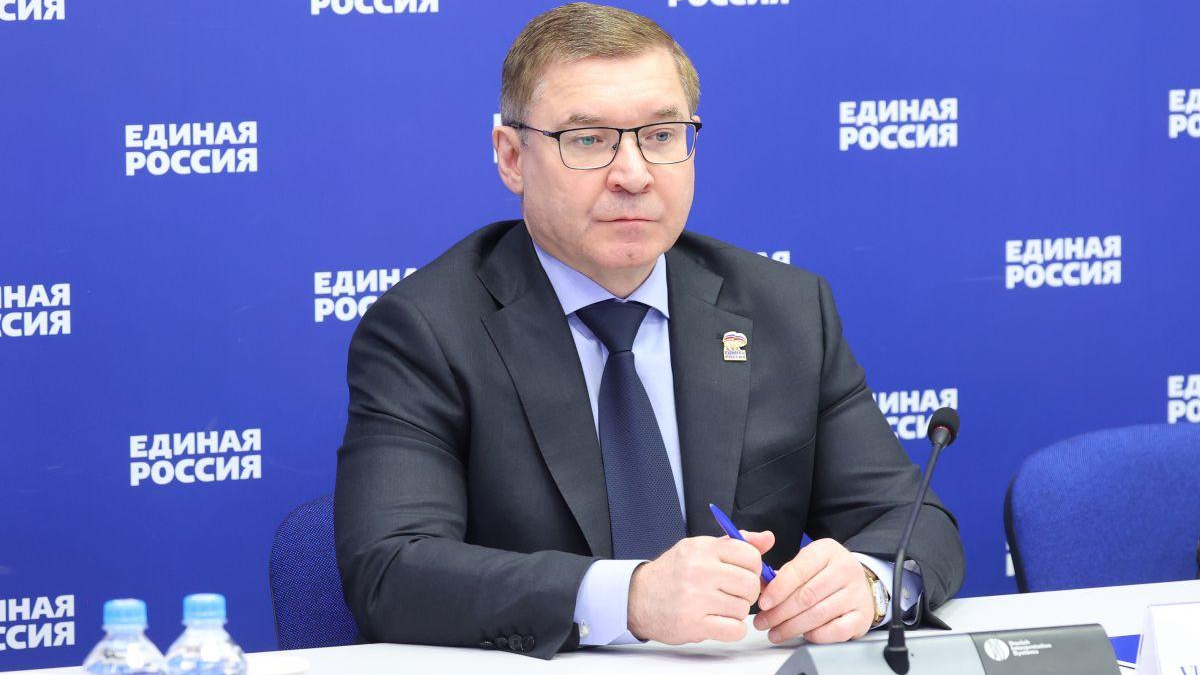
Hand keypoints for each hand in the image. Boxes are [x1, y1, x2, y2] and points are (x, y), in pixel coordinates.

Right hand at [627, 531, 774, 643]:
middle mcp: (699, 571)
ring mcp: (696, 598)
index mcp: (702, 549)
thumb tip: (767, 539)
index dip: (753, 567)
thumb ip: (735, 543)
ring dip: (736, 610)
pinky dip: (732, 629)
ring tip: (719, 605)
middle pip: (750, 584)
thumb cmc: (673, 573)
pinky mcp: (694, 624)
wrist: (638, 597)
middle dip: (747, 591)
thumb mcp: (700, 548)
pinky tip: (719, 620)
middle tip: (734, 592)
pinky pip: (735, 630)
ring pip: (744, 608)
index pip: (750, 555)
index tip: (745, 572)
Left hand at [753, 538, 873, 643]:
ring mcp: (856, 594)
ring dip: (791, 627)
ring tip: (775, 632)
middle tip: (763, 622)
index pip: (799, 570)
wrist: (860, 582)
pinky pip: (835, 631)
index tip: (763, 603)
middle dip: (780, 612)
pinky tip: (803, 635)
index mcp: (827, 551)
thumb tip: (761, 588)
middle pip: (807, 596)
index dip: (778, 589)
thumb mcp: (806, 562)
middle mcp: (846, 569)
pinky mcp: (862, 616)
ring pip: (818, 615)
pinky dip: (816, 635)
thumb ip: (783, 573)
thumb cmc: (826, 573)